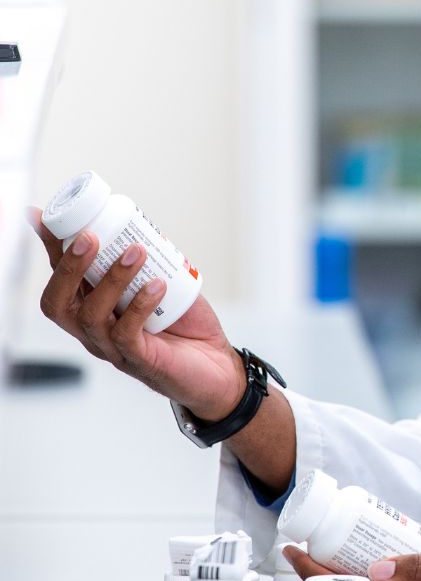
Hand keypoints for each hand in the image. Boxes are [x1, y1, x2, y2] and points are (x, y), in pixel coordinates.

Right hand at [29, 208, 244, 417]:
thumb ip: (146, 262)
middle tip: (91, 236)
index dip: (50, 249)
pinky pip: (127, 333)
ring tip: (136, 252)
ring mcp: (113, 348)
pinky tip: (158, 285)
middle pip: (58, 303)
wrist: (217, 365)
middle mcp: (94, 330)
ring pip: (91, 316)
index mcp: (94, 308)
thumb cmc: (187, 324)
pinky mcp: (140, 360)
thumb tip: (137, 225)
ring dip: (111, 279)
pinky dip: (139, 305)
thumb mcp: (162, 282)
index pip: (61, 277)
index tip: (42, 216)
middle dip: (68, 267)